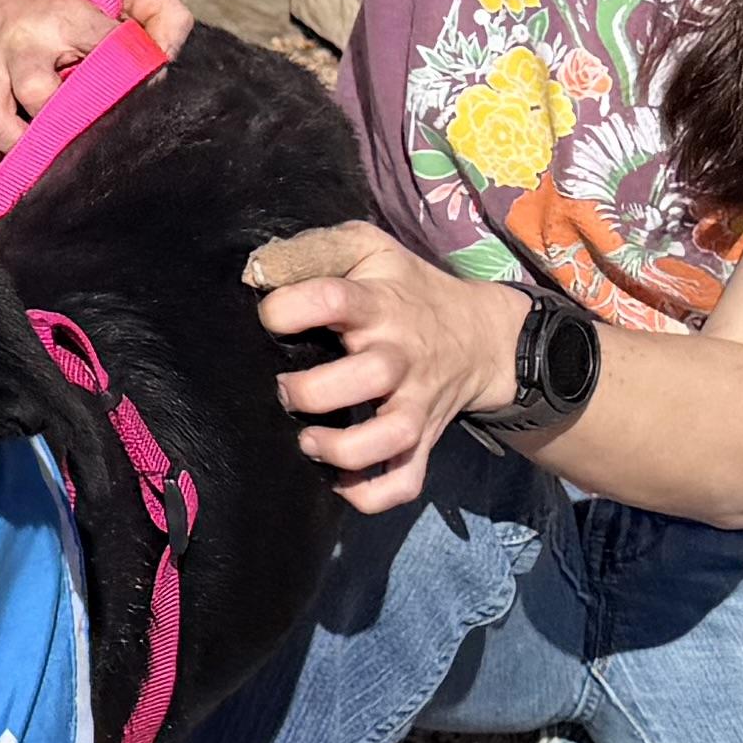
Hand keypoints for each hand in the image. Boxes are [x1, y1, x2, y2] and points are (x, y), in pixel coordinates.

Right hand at [0, 0, 194, 159]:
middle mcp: (20, 42)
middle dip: (68, 126)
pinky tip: (14, 154)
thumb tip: (166, 63)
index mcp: (65, 15)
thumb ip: (163, 16)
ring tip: (48, 157)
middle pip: (40, 97)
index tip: (140, 96)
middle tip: (90, 139)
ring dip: (22, 151)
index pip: (105, 51)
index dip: (129, 81)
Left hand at [249, 223, 527, 512]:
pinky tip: (338, 483)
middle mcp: (397, 356)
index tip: (269, 319)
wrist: (483, 336)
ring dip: (342, 449)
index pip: (331, 298)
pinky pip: (405, 481)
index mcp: (378, 304)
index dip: (286, 309)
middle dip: (312, 390)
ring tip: (308, 441)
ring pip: (390, 437)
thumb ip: (316, 248)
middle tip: (284, 389)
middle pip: (365, 376)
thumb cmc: (405, 290)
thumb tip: (259, 267)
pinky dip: (371, 495)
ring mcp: (414, 403)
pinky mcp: (423, 440)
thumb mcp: (369, 249)